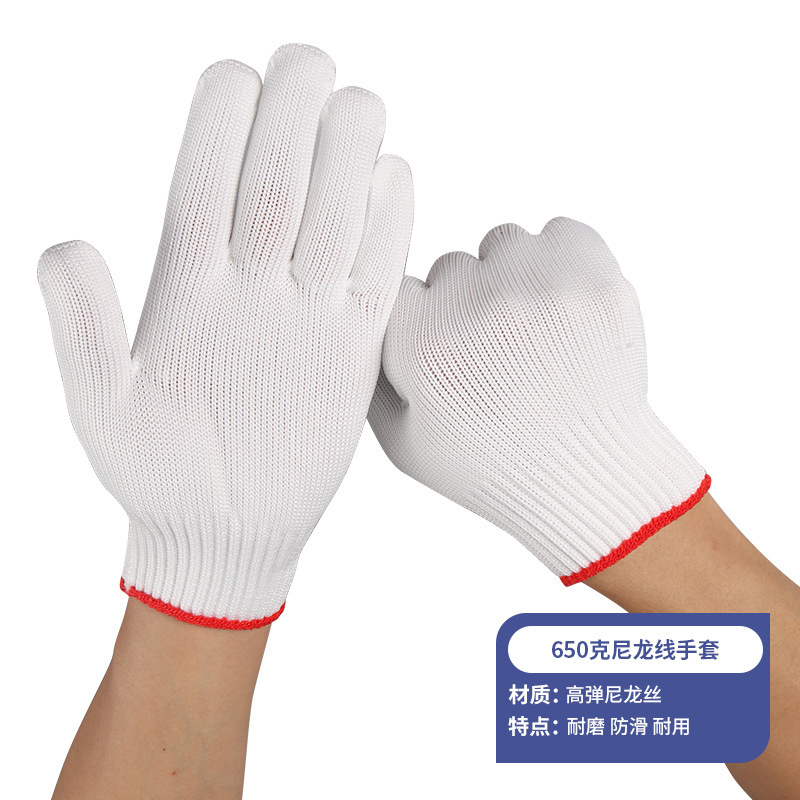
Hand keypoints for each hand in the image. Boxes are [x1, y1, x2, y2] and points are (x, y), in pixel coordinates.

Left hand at [39, 44, 412, 627]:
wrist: (222, 529)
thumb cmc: (154, 476)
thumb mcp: (102, 409)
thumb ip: (83, 327)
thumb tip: (64, 245)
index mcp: (187, 291)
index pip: (204, 187)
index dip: (218, 129)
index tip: (238, 74)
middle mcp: (249, 291)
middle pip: (272, 186)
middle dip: (290, 119)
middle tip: (311, 61)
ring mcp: (303, 317)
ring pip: (330, 221)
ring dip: (345, 160)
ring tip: (360, 102)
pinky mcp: (348, 350)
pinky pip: (374, 279)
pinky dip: (388, 230)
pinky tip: (396, 177)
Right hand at [369, 218, 705, 583]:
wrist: (589, 477)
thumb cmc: (493, 466)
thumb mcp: (405, 445)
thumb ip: (370, 380)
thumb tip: (359, 327)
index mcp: (420, 339)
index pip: (400, 289)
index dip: (421, 323)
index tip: (446, 353)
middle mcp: (476, 300)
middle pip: (453, 266)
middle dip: (464, 303)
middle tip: (495, 355)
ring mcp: (540, 282)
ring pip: (505, 243)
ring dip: (512, 277)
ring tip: (533, 335)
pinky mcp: (595, 274)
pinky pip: (563, 232)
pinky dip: (562, 262)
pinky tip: (564, 310)